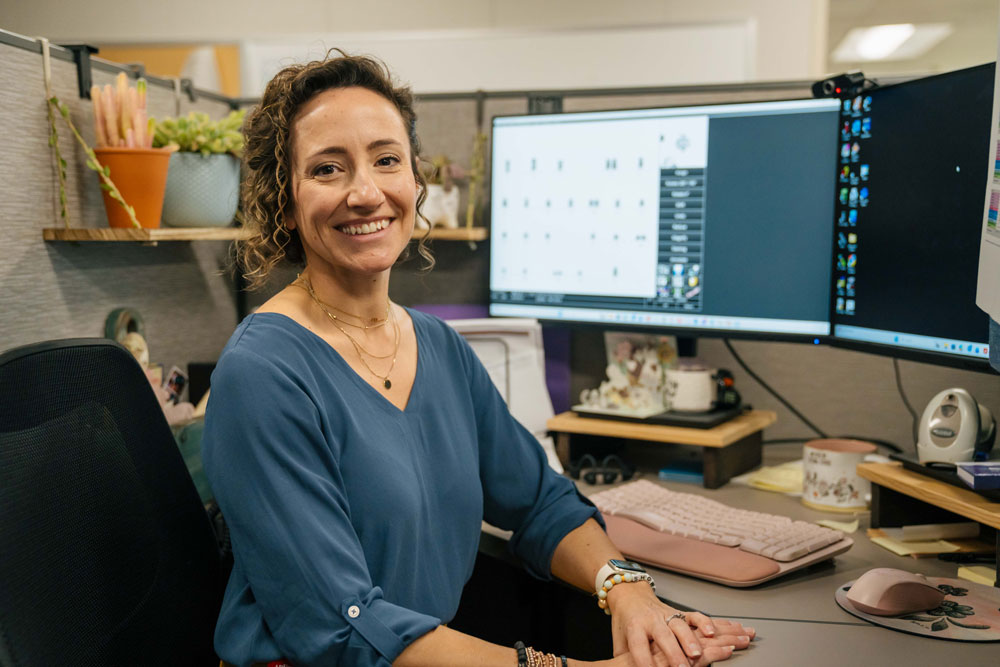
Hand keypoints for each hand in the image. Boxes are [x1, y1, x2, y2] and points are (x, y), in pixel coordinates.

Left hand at [604, 583, 753, 666]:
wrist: (630, 595)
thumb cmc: (626, 621)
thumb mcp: (619, 639)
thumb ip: (624, 656)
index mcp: (635, 626)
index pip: (638, 645)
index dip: (643, 659)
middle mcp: (652, 619)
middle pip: (663, 636)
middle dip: (674, 652)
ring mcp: (667, 615)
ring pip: (682, 626)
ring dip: (693, 640)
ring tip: (700, 653)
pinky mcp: (679, 612)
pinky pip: (694, 616)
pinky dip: (706, 623)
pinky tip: (715, 631)